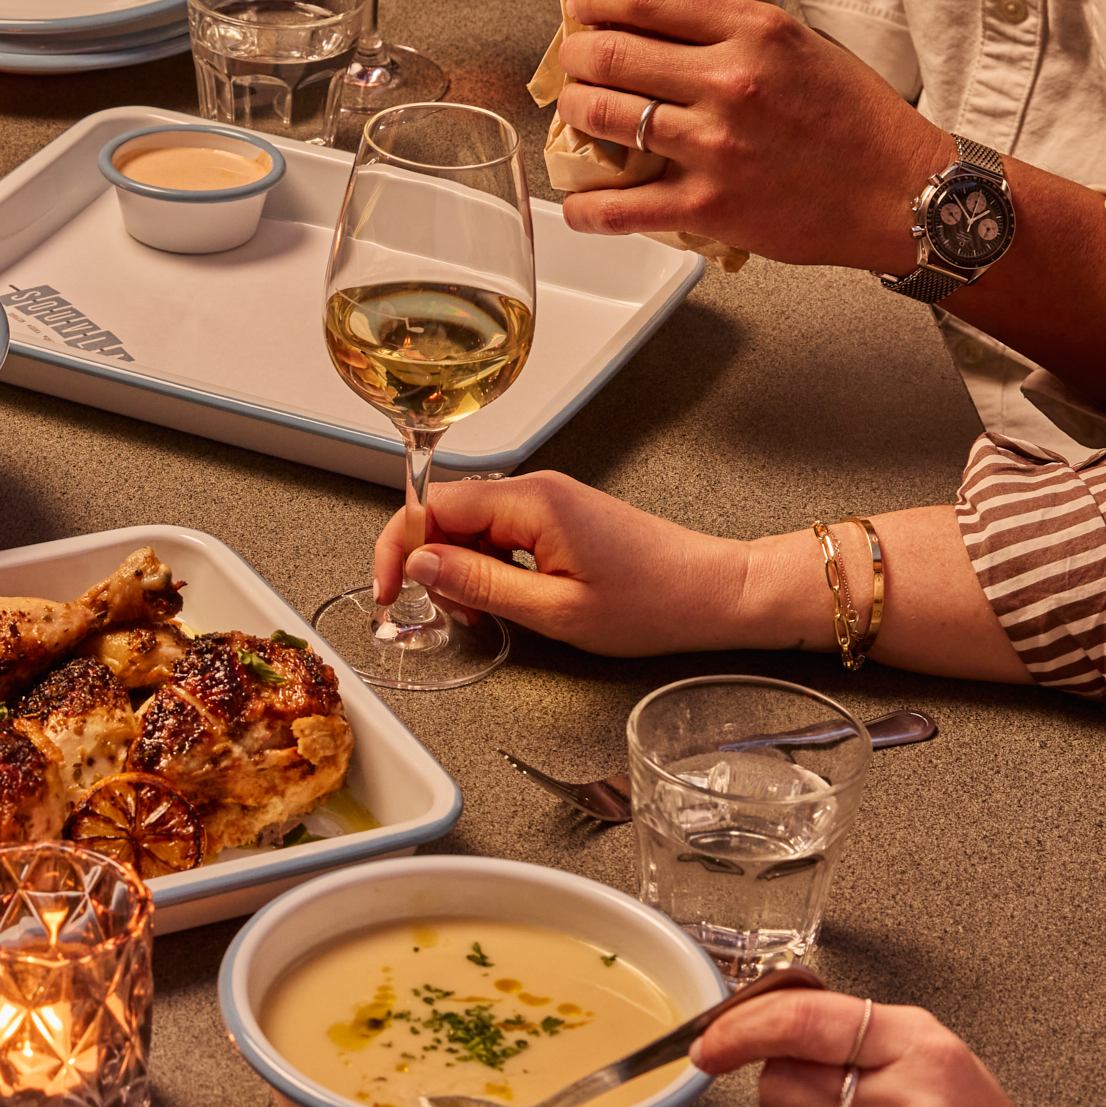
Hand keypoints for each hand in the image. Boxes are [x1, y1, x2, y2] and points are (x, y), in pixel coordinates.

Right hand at [369, 471, 751, 655]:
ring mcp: (548, 502)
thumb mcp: (555, 610)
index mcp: (531, 503)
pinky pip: (501, 535)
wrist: (716, 594)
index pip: (432, 507)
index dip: (399, 548)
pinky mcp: (560, 518)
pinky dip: (489, 568)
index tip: (389, 589)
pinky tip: (506, 601)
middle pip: (447, 515)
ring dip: (461, 571)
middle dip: (433, 566)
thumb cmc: (654, 603)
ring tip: (484, 615)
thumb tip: (420, 565)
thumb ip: (479, 584)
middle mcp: (536, 491)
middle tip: (451, 615)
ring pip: (471, 528)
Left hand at [552, 0, 948, 270]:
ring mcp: (715, 146)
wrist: (903, 193)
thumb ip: (737, 33)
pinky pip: (617, 207)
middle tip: (574, 61)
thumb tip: (666, 23)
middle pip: (610, 55)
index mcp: (756, 32)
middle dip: (576, 55)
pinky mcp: (708, 206)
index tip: (581, 7)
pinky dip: (584, 206)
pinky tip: (580, 202)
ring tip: (578, 111)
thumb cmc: (859, 120)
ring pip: (601, 117)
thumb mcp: (804, 46)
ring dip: (573, 112)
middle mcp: (730, 83)